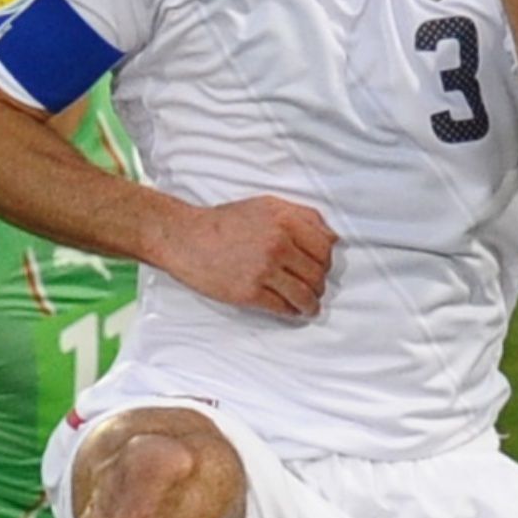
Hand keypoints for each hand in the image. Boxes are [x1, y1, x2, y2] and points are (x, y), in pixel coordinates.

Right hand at [150, 195, 334, 319]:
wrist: (185, 238)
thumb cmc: (225, 221)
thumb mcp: (267, 205)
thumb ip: (302, 216)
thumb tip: (332, 237)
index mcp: (285, 221)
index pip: (325, 247)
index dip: (326, 260)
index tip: (321, 268)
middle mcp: (278, 244)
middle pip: (317, 273)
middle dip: (318, 284)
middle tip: (314, 289)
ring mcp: (264, 270)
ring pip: (304, 294)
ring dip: (310, 304)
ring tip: (309, 307)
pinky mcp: (249, 292)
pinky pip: (282, 307)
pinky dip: (292, 312)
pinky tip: (292, 312)